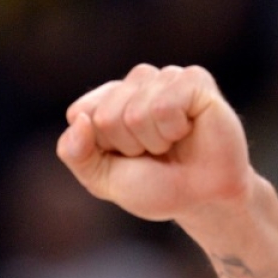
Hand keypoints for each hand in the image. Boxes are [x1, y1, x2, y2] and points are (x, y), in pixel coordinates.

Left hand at [56, 64, 252, 224]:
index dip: (101, 147)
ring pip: (136, 112)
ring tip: (171, 143)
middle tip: (154, 153)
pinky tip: (188, 131)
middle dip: (128, 146)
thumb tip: (78, 119)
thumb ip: (75, 154)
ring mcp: (165, 77)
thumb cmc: (154, 187)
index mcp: (107, 100)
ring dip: (153, 141)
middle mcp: (135, 83)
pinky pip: (165, 105)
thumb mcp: (101, 179)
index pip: (80, 113)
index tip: (125, 157)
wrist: (202, 200)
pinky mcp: (195, 80)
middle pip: (106, 116)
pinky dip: (173, 129)